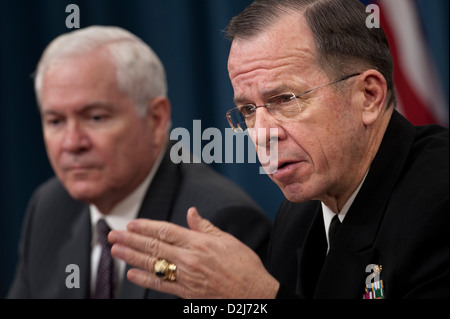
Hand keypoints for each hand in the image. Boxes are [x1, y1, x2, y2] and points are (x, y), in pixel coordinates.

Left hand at [108, 207, 278, 297]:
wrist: (254, 294)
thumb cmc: (244, 265)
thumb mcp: (227, 240)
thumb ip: (205, 227)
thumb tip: (191, 212)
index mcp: (200, 243)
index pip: (166, 231)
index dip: (146, 227)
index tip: (131, 224)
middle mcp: (190, 258)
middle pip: (154, 247)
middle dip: (131, 240)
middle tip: (113, 235)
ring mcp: (187, 277)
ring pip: (153, 265)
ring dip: (132, 257)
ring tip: (115, 250)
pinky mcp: (187, 293)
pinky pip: (162, 285)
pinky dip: (145, 279)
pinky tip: (132, 274)